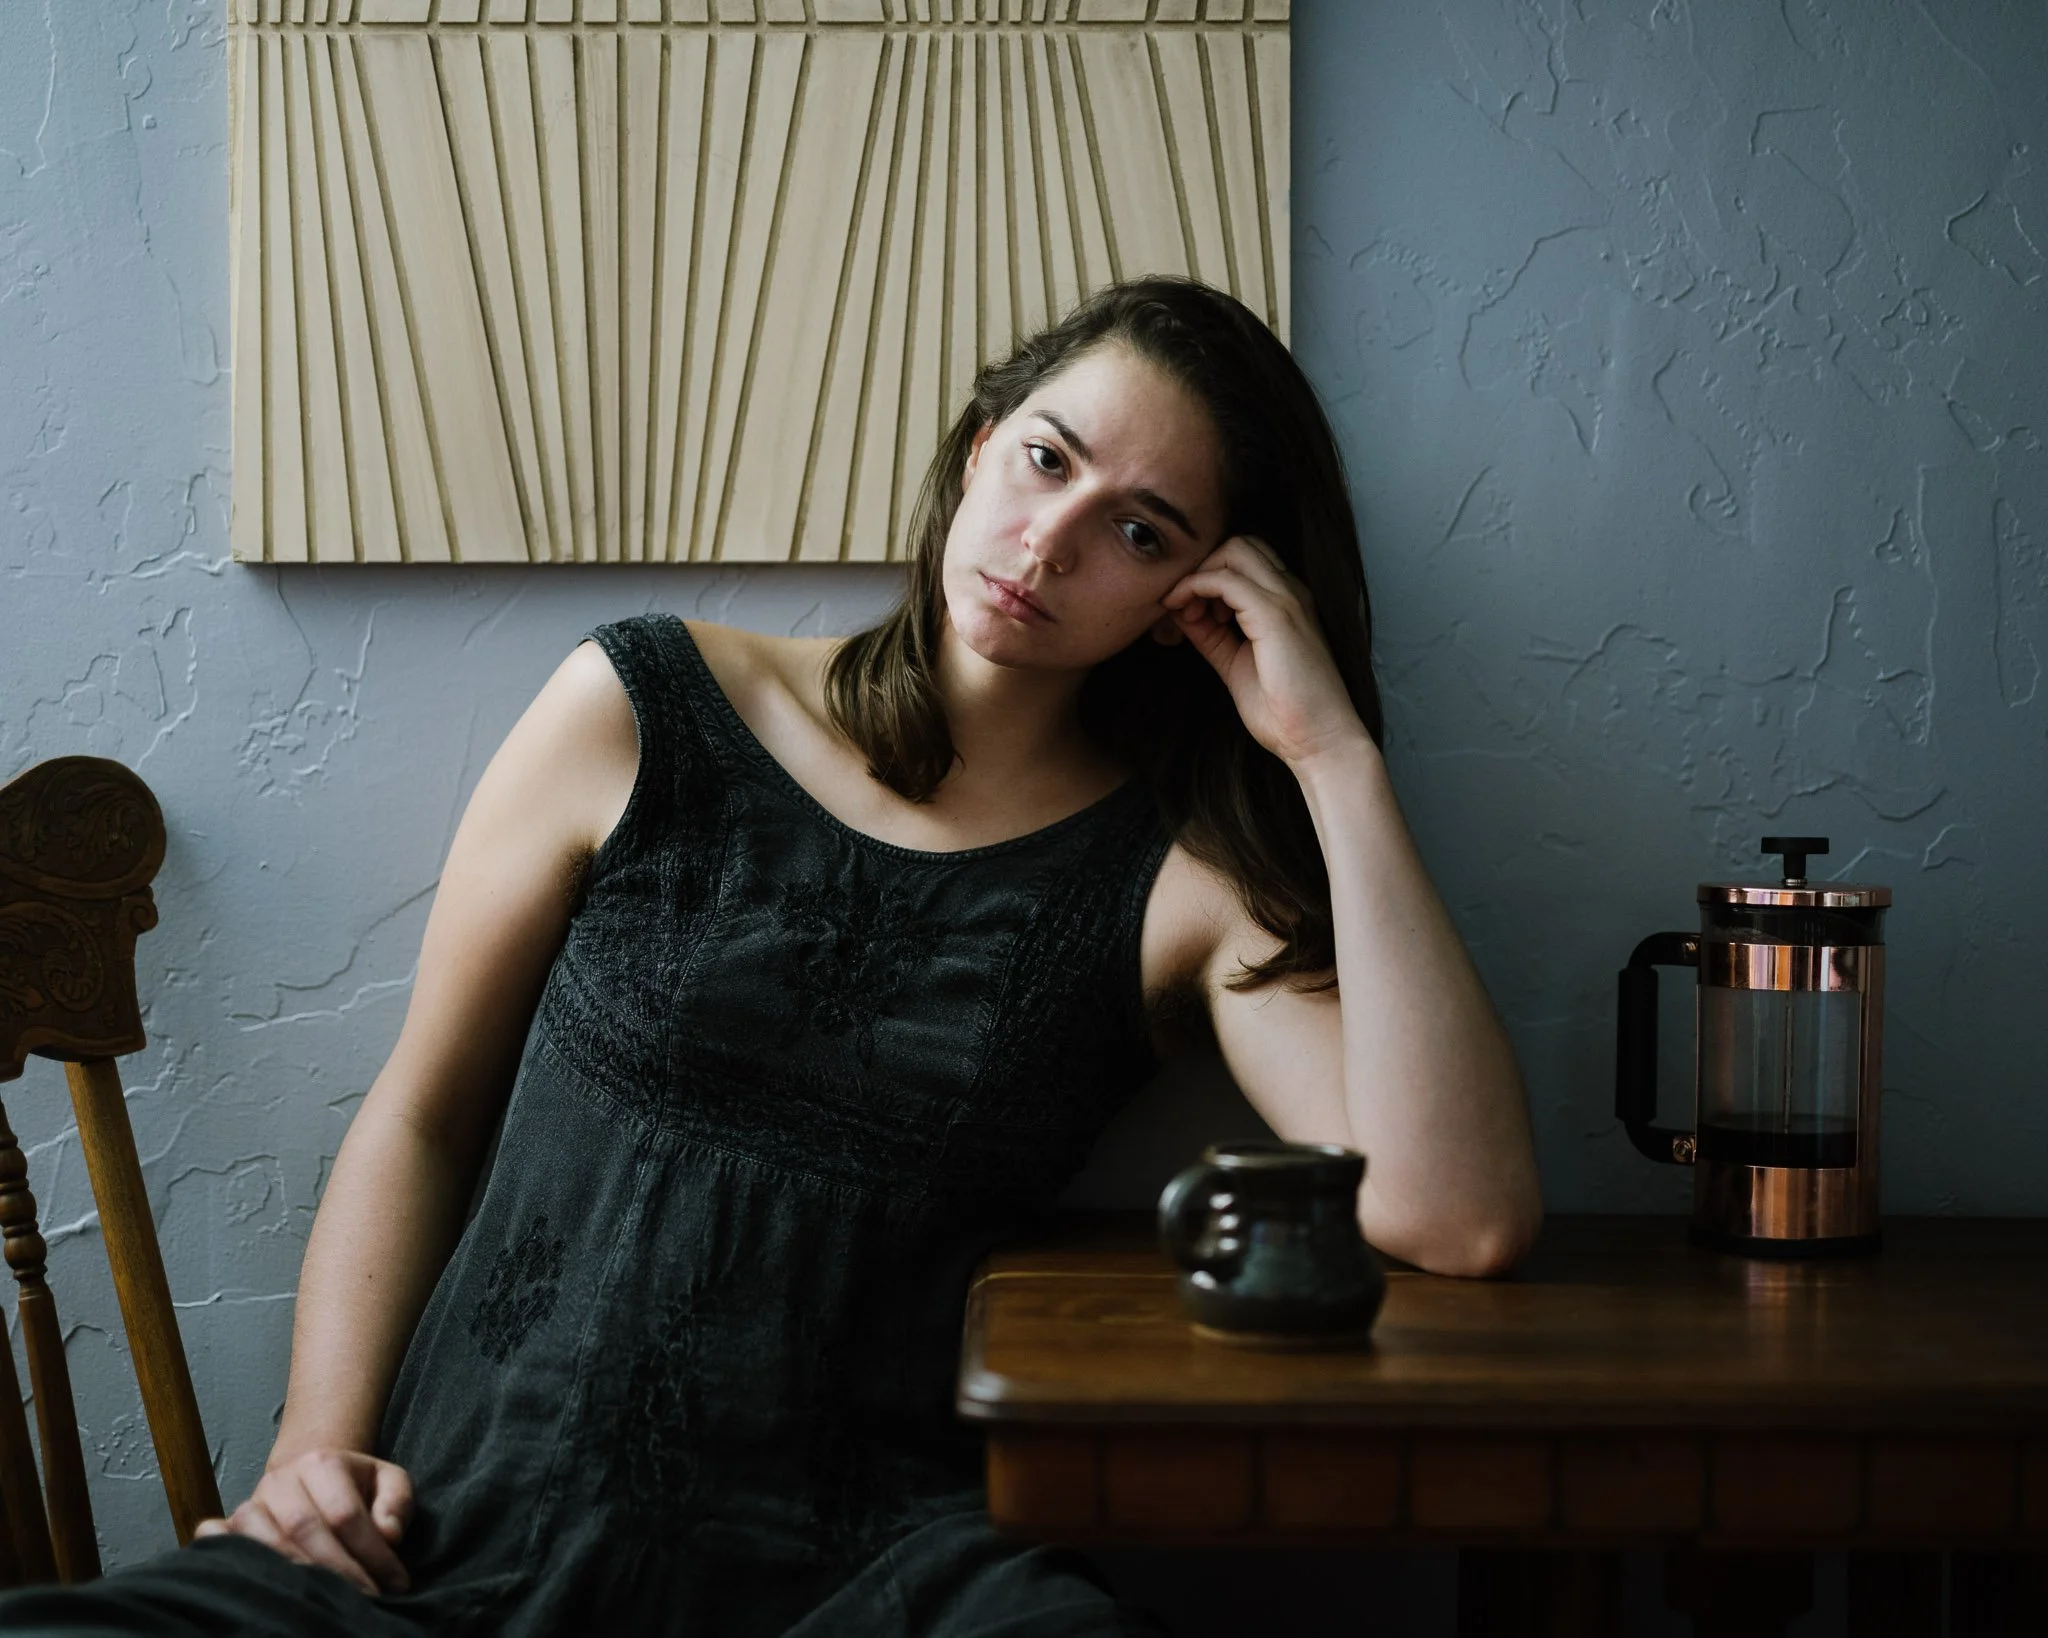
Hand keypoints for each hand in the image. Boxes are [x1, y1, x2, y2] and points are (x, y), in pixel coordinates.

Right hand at [193, 1448, 413, 1596]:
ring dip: (301, 1576)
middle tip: (366, 1597)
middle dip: (339, 1570)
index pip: (345, 1513)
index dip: (372, 1552)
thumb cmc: (356, 1486)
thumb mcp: (388, 1481)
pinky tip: (278, 1589)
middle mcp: (280, 1481)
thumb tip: (388, 1535)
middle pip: (304, 1529)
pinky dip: (250, 1569)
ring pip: (267, 1543)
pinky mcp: (233, 1527)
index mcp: (321, 1462)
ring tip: (331, 1599)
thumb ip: (396, 1503)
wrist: (311, 1476)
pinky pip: (230, 1548)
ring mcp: (252, 1504)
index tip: (395, 1581)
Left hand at [1157, 536, 1367, 768]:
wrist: (1319, 740)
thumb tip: (1180, 613)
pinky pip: (1226, 580)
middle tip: (1186, 609)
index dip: (1209, 576)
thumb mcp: (1235, 663)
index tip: (1190, 612)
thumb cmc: (1284, 711)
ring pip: (1232, 550)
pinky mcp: (1275, 615)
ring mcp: (1286, 599)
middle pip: (1237, 543)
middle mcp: (1290, 591)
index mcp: (1287, 601)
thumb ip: (1211, 636)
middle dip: (1202, 567)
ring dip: (1198, 575)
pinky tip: (1186, 615)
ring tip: (1187, 614)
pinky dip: (1196, 589)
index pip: (1244, 559)